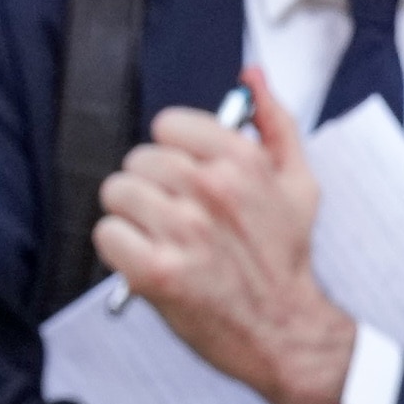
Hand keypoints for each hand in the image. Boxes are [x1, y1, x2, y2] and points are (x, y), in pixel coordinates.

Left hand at [96, 68, 354, 403]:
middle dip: (152, 185)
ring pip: (117, 193)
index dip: (174, 150)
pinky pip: (106, 233)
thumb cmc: (283, 255)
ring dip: (132, 215)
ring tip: (160, 235)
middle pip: (139, 159)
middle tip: (176, 213)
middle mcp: (211, 191)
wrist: (282, 326)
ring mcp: (181, 232)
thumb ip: (276, 123)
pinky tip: (147, 257)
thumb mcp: (298, 182)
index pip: (169, 124)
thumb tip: (252, 77)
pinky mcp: (154, 271)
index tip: (188, 175)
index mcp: (243, 162)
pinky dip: (120, 247)